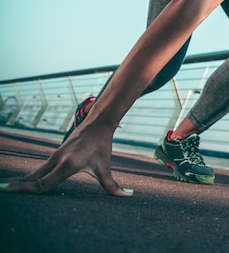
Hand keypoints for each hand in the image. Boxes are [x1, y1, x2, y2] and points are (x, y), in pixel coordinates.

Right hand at [0, 120, 132, 196]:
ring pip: (35, 171)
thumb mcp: (105, 166)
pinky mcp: (56, 153)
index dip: (26, 189)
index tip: (10, 190)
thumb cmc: (101, 145)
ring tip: (8, 188)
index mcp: (67, 165)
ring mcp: (55, 156)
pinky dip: (30, 174)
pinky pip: (40, 167)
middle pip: (33, 177)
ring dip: (22, 180)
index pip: (42, 183)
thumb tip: (127, 195)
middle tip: (3, 191)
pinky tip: (23, 180)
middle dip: (18, 186)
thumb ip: (112, 185)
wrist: (98, 123)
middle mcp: (57, 160)